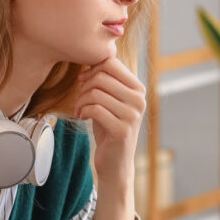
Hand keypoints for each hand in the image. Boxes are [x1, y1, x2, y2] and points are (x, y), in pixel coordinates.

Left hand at [75, 56, 145, 187]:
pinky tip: (82, 118)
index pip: (111, 63)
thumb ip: (106, 80)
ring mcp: (132, 115)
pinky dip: (83, 111)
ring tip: (80, 110)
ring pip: (96, 92)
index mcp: (138, 89)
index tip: (83, 82)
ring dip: (81, 101)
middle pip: (102, 76)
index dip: (92, 70)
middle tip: (80, 100)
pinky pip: (95, 108)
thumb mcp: (110, 100)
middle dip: (84, 86)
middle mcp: (139, 100)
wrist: (115, 162)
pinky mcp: (122, 129)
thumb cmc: (109, 127)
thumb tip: (91, 57)